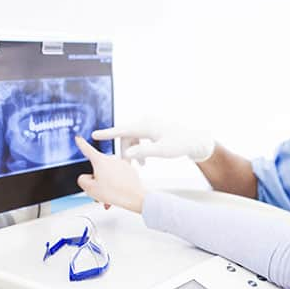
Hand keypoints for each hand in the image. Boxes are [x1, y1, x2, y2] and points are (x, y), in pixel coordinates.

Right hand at [75, 136, 145, 212]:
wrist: (135, 197)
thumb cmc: (115, 192)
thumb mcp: (90, 189)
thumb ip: (83, 180)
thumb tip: (87, 177)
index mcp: (100, 161)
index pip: (87, 150)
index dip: (81, 144)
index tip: (78, 138)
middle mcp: (112, 159)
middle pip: (98, 168)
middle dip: (97, 179)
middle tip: (98, 191)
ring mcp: (122, 163)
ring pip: (109, 174)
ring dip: (107, 184)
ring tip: (108, 196)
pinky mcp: (130, 170)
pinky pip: (119, 176)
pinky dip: (116, 185)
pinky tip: (117, 193)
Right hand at [92, 117, 214, 162]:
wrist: (195, 140)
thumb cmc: (180, 145)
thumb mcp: (162, 151)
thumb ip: (143, 152)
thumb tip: (127, 154)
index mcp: (147, 126)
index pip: (123, 130)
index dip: (108, 133)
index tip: (94, 135)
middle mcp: (147, 122)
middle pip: (127, 136)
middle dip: (124, 151)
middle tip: (127, 167)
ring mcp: (150, 124)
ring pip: (133, 138)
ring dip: (133, 152)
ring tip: (138, 166)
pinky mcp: (153, 128)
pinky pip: (139, 138)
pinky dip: (139, 148)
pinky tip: (143, 160)